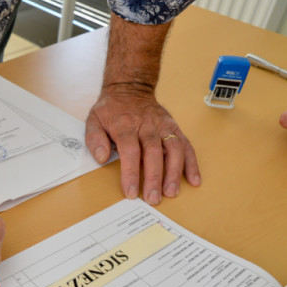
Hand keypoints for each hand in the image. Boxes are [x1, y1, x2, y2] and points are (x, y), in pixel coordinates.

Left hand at [86, 84, 200, 204]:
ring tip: (172, 192)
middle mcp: (147, 126)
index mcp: (126, 125)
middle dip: (154, 178)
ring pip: (174, 149)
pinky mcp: (174, 128)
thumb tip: (101, 158)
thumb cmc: (111, 109)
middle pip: (154, 153)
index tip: (131, 192)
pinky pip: (186, 146)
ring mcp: (163, 127)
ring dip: (175, 173)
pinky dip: (191, 164)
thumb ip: (94, 139)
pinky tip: (193, 180)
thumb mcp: (94, 119)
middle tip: (153, 198)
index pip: (130, 151)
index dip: (131, 173)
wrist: (130, 88)